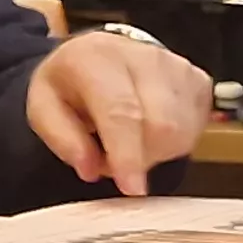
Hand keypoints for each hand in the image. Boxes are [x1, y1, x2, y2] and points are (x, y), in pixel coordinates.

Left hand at [23, 29, 209, 195]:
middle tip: (117, 159)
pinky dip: (175, 142)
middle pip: (162, 125)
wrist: (100, 54)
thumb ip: (61, 138)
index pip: (122, 112)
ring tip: (132, 141)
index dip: (129, 155)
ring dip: (158, 152)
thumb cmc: (73, 83)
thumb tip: (89, 168)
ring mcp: (178, 66)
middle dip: (142, 157)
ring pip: (183, 132)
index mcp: (96, 59)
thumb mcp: (44, 106)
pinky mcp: (198, 79)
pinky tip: (153, 131)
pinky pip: (197, 129)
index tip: (132, 188)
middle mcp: (144, 57)